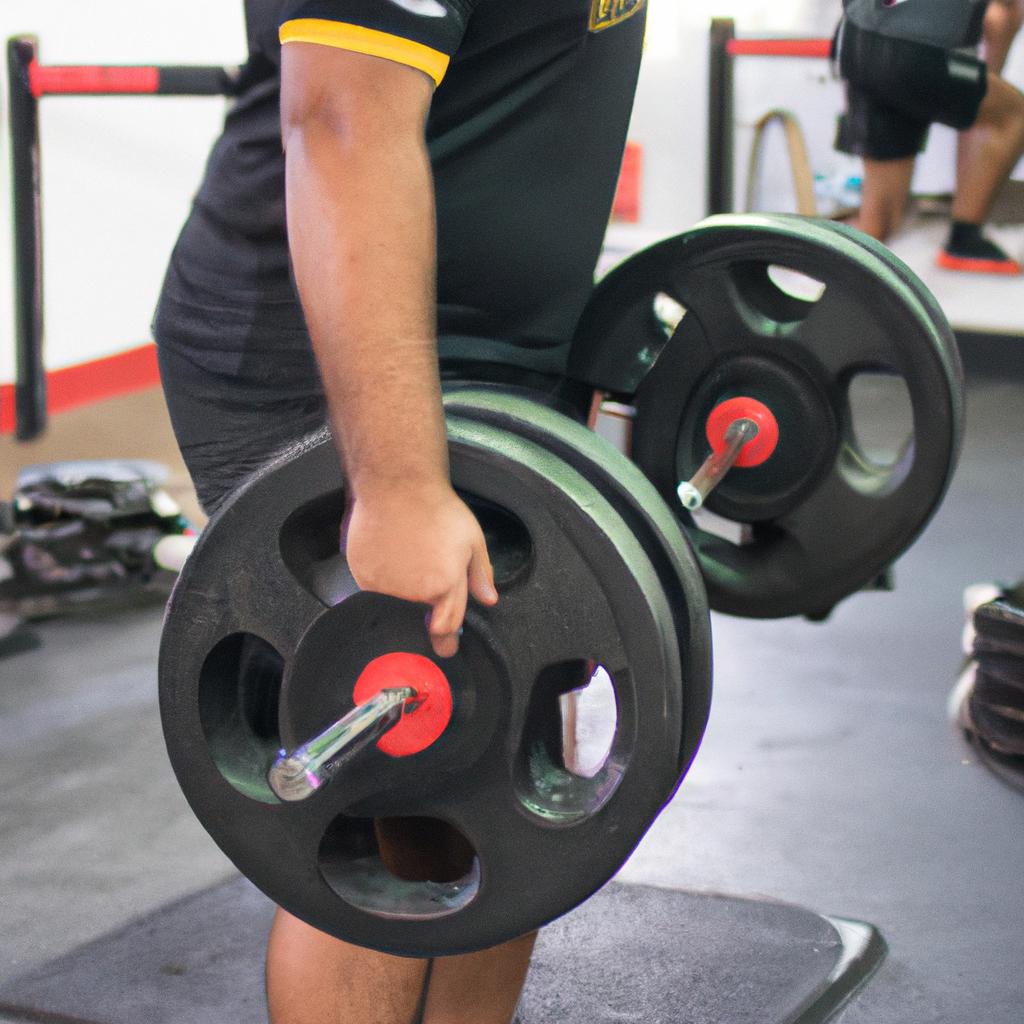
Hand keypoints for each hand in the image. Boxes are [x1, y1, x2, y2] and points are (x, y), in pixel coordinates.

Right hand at [343, 482, 497, 657]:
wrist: (396, 485)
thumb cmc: (435, 507)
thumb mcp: (472, 538)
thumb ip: (480, 574)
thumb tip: (488, 600)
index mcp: (444, 586)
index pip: (446, 629)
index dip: (446, 642)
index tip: (446, 648)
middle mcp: (413, 593)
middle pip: (419, 615)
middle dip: (425, 608)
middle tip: (424, 576)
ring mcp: (385, 587)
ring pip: (395, 604)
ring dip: (401, 592)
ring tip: (407, 556)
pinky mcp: (363, 577)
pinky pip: (373, 591)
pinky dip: (381, 580)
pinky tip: (389, 554)